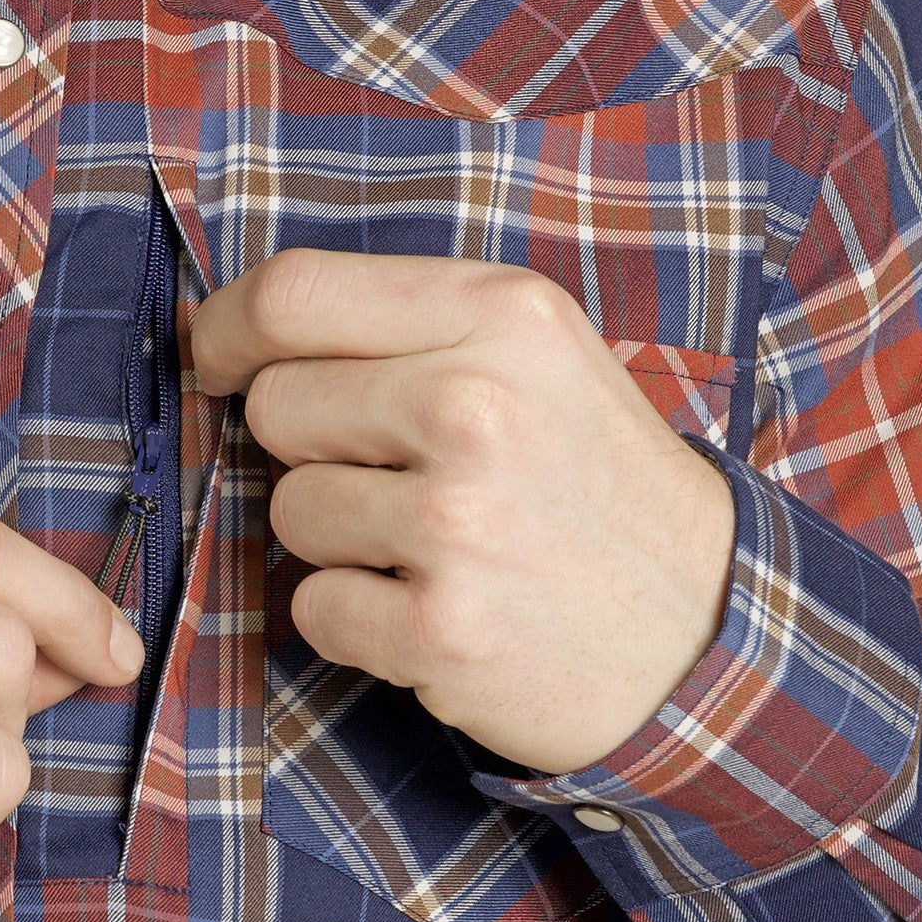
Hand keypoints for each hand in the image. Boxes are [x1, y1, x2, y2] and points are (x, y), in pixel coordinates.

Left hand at [193, 250, 734, 777]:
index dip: (228, 327)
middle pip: (277, 405)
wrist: (705, 629)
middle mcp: (475, 405)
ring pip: (290, 510)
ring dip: (341, 540)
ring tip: (439, 548)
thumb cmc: (597, 485)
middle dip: (312, 448)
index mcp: (499, 316)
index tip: (216, 358)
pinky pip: (314, 607)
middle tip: (402, 477)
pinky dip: (358, 620)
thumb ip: (409, 327)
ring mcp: (457, 520)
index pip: (292, 292)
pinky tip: (437, 610)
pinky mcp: (441, 626)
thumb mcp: (538, 357)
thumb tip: (236, 324)